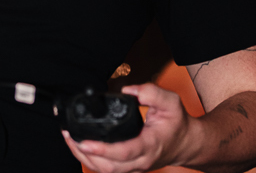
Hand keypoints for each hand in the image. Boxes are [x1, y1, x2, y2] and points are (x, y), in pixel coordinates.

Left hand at [63, 83, 195, 172]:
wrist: (186, 144)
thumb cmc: (177, 123)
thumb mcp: (170, 102)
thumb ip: (150, 92)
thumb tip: (128, 90)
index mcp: (149, 146)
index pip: (122, 152)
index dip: (101, 149)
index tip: (83, 141)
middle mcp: (140, 161)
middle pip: (108, 167)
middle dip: (84, 154)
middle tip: (69, 137)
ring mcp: (134, 166)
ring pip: (105, 171)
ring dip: (85, 158)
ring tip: (70, 139)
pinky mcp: (129, 166)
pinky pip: (108, 168)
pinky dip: (92, 159)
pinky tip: (81, 146)